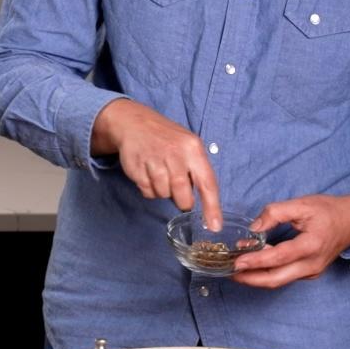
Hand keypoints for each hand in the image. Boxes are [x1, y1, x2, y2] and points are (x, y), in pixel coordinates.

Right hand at [90, 98, 223, 229]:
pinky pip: (147, 192)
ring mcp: (154, 160)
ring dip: (163, 191)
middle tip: (178, 191)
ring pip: (163, 195)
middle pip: (183, 195)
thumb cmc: (167, 138)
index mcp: (193, 148)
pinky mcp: (137, 167)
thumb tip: (204, 201)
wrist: (134, 122)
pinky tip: (148, 173)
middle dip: (182, 201)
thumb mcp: (189, 145)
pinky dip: (149, 188)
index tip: (215, 226)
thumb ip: (197, 170)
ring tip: (160, 173)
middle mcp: (175, 154)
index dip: (212, 207)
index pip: (207, 183)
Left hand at [229, 193, 349, 288]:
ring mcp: (312, 272)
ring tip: (236, 269)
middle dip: (250, 278)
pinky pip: (285, 277)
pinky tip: (254, 266)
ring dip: (256, 277)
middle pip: (276, 279)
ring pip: (279, 281)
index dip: (255, 261)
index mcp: (312, 245)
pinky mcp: (309, 273)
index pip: (278, 258)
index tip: (236, 261)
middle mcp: (312, 264)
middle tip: (229, 272)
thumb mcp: (301, 204)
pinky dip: (267, 274)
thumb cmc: (328, 211)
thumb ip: (275, 213)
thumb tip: (253, 229)